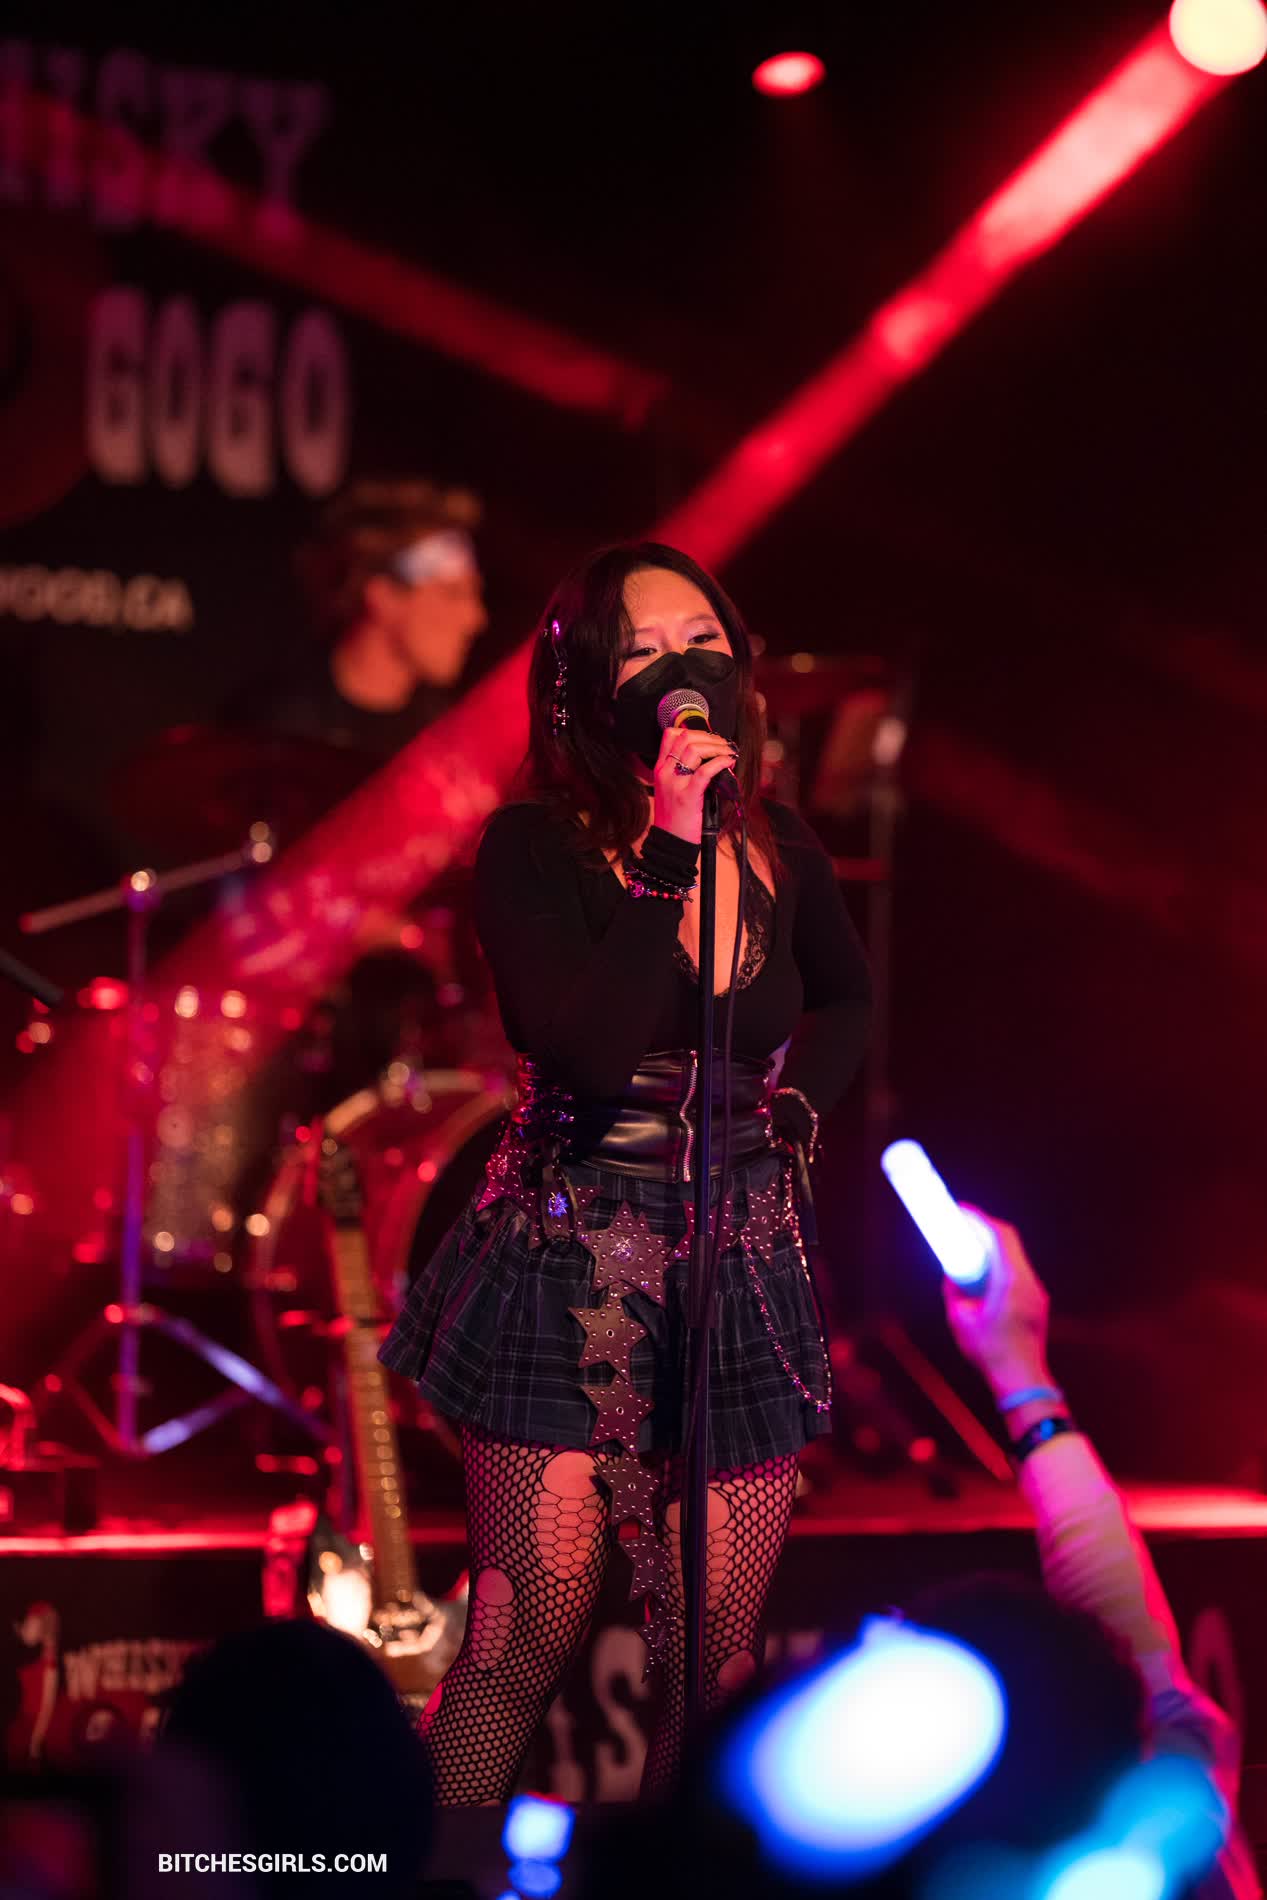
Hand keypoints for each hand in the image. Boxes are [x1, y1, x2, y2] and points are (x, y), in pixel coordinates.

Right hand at [651, 724, 738, 843]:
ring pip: (695, 750)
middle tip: (723, 744)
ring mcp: (675, 783)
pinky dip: (720, 762)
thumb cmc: (674, 817)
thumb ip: (683, 772)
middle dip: (709, 736)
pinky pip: (704, 771)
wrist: (670, 842)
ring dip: (717, 747)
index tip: (708, 737)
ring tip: (728, 752)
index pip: (670, 735)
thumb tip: (708, 757)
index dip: (692, 730)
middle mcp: (665, 772)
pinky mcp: (688, 796)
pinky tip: (728, 762)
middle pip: (685, 737)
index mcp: (660, 769)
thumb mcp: (671, 789)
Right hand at [943, 1206, 1052, 1397]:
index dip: (979, 1219)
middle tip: (962, 1224)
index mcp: (1010, 1282)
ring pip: (1015, 1256)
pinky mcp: (1037, 1303)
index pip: (999, 1236)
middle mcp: (1029, 1282)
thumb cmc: (990, 1353)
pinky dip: (1000, 1264)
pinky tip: (984, 1274)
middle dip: (984, 1229)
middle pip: (1009, 1242)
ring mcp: (1037, 1292)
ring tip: (970, 1248)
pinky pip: (1018, 1272)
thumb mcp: (960, 1320)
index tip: (960, 1210)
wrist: (1022, 1380)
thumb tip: (951, 1274)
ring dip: (993, 1247)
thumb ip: (954, 1292)